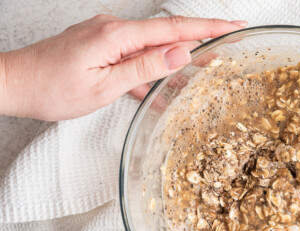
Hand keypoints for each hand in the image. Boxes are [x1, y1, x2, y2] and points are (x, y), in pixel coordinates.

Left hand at [0, 15, 245, 120]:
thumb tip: (180, 54)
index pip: (173, 29)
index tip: (233, 26)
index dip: (207, 29)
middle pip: (168, 34)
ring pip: (153, 48)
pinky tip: (165, 90)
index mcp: (117, 35)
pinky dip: (152, 73)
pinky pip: (135, 59)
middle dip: (201, 39)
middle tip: (230, 42)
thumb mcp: (104, 85)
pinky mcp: (102, 49)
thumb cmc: (52, 87)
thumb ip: (145, 68)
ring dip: (179, 59)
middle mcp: (114, 30)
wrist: (15, 84)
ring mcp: (108, 39)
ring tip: (208, 66)